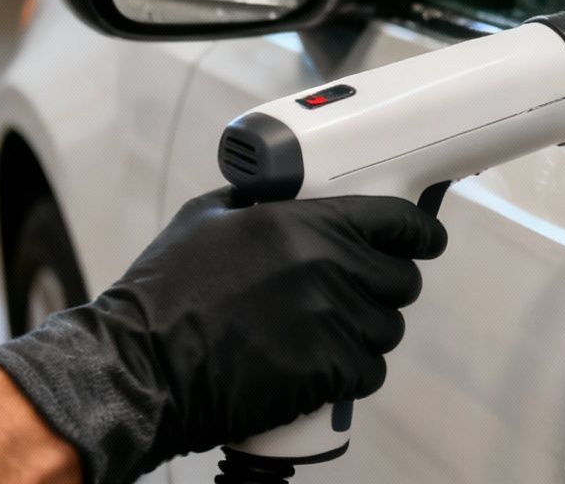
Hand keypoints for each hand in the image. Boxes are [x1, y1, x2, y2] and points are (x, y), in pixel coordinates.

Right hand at [0, 189, 446, 483]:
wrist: (141, 370)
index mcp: (305, 224)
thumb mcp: (207, 219)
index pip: (397, 219)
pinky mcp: (328, 372)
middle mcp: (328, 268)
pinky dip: (353, 371)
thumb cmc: (163, 296)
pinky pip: (370, 370)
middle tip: (356, 291)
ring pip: (388, 326)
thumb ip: (261, 201)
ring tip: (326, 332)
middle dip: (385, 283)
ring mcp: (332, 322)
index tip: (423, 237)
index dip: (418, 231)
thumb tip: (287, 193)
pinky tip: (322, 365)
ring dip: (366, 329)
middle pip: (401, 276)